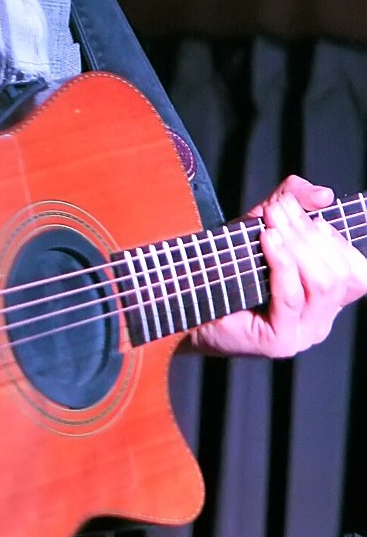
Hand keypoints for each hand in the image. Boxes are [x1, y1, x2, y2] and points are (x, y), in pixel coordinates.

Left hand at [190, 176, 366, 357]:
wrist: (186, 296)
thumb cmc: (227, 264)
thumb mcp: (264, 223)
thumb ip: (293, 202)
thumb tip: (324, 195)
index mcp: (326, 297)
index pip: (358, 272)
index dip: (337, 238)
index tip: (304, 213)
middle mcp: (320, 319)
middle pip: (340, 273)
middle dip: (310, 233)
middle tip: (279, 209)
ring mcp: (302, 333)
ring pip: (323, 283)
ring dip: (297, 243)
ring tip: (271, 221)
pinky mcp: (279, 341)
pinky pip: (292, 296)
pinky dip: (282, 262)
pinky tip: (268, 240)